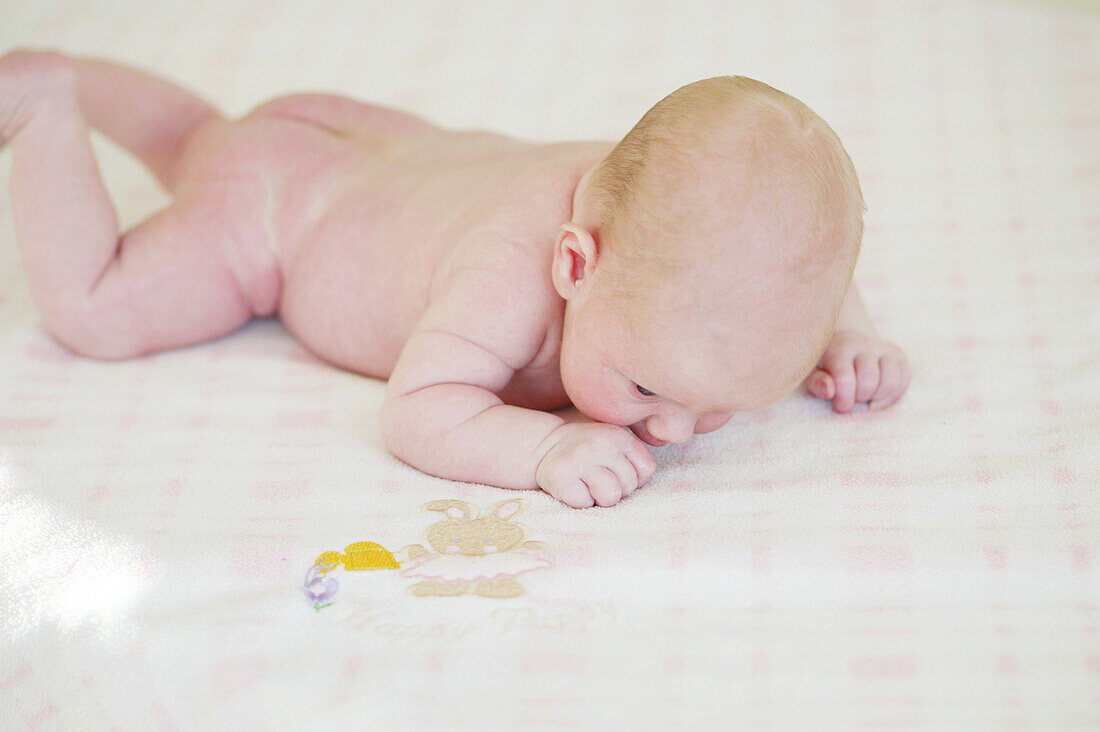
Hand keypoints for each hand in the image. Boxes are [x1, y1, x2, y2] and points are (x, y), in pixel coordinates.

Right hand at [535, 422, 656, 507]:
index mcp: (618, 436)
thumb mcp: (615, 444)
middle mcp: (600, 444)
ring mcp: (579, 460)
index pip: (647, 469)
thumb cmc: (589, 453)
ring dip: (599, 498)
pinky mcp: (560, 478)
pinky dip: (580, 501)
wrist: (546, 446)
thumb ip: (634, 458)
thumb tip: (639, 485)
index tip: (617, 471)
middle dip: (617, 489)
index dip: (634, 477)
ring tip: (588, 484)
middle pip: (629, 485)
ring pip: (610, 497)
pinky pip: (585, 504)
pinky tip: (573, 486)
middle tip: (598, 477)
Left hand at [806, 330, 909, 412]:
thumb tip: (829, 391)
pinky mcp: (898, 355)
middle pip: (870, 381)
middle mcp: (864, 344)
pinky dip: (893, 395)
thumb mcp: (813, 372)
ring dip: (877, 397)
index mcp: (840, 348)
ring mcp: (883, 348)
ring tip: (865, 396)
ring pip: (891, 381)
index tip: (839, 406)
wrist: (844, 342)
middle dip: (860, 397)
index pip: (845, 379)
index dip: (844, 400)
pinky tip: (877, 397)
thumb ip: (817, 382)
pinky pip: (904, 380)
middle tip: (851, 397)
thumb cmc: (825, 364)